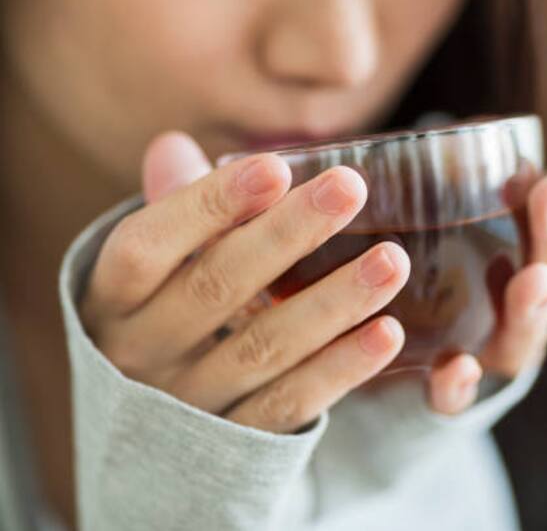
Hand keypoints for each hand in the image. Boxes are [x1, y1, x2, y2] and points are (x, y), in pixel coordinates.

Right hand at [81, 132, 410, 432]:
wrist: (143, 443)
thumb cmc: (156, 323)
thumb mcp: (149, 277)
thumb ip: (172, 215)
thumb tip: (173, 145)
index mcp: (111, 302)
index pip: (147, 246)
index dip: (208, 205)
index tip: (276, 166)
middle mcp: (140, 354)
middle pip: (215, 287)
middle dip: (287, 235)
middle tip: (351, 187)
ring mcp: (188, 406)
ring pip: (264, 348)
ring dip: (332, 301)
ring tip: (391, 260)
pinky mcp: (236, 445)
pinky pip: (292, 403)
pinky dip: (342, 368)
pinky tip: (388, 332)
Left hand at [427, 148, 546, 413]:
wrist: (406, 374)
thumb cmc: (446, 288)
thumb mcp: (457, 233)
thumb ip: (470, 187)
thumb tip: (477, 124)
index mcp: (531, 274)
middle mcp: (521, 319)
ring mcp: (489, 360)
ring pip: (520, 340)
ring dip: (529, 309)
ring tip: (532, 277)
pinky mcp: (447, 397)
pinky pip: (456, 399)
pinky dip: (459, 386)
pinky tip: (455, 366)